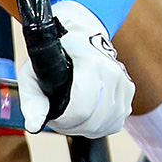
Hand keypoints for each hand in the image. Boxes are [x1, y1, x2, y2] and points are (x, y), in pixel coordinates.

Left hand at [20, 0, 134, 136]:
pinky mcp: (128, 90)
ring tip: (72, 115)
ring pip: (108, 123)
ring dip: (87, 127)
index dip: (64, 122)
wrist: (80, 34)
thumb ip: (32, 101)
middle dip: (74, 126)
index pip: (81, 109)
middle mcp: (112, 72)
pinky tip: (88, 115)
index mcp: (90, 64)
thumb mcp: (34, 73)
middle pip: (96, 120)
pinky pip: (117, 121)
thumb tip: (34, 125)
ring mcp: (123, 81)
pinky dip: (101, 125)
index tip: (53, 117)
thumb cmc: (55, 54)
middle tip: (60, 119)